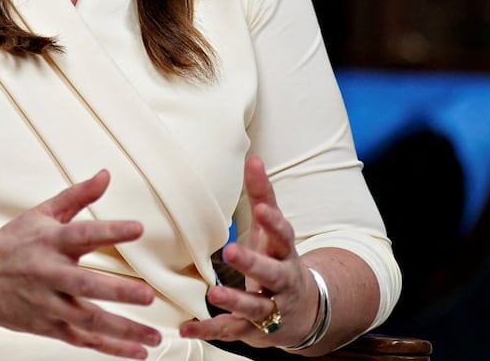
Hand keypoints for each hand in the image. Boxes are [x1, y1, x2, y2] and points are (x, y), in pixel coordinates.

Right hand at [0, 169, 161, 358]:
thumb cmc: (10, 244)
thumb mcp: (41, 213)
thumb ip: (77, 196)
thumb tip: (105, 176)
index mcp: (50, 241)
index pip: (83, 233)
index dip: (111, 230)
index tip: (138, 228)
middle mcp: (49, 273)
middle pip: (85, 285)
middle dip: (117, 292)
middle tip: (148, 296)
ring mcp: (47, 303)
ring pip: (87, 320)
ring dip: (122, 330)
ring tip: (153, 336)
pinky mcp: (47, 325)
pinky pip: (82, 340)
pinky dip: (110, 348)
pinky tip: (135, 351)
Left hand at [180, 156, 315, 348]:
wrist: (303, 311)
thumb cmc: (279, 260)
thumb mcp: (273, 230)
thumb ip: (263, 196)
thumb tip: (253, 158)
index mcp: (284, 253)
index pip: (284, 236)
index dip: (275, 222)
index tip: (263, 209)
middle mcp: (282, 281)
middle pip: (272, 273)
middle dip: (253, 264)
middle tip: (231, 251)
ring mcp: (270, 308)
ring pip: (255, 307)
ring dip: (234, 301)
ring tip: (213, 294)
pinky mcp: (254, 330)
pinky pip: (230, 330)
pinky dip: (208, 330)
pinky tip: (186, 328)